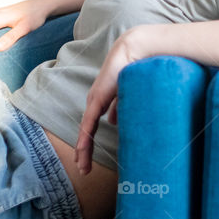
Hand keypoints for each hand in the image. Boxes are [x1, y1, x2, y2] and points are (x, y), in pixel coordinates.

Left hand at [74, 29, 141, 175]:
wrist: (135, 51)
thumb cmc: (136, 68)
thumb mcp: (128, 93)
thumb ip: (119, 107)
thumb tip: (114, 122)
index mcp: (103, 100)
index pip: (92, 124)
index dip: (89, 140)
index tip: (88, 155)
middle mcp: (95, 101)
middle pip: (86, 131)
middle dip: (84, 150)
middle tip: (84, 168)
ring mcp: (95, 101)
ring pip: (85, 131)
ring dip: (83, 150)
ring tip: (83, 166)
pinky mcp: (97, 99)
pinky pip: (89, 124)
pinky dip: (85, 138)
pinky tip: (82, 150)